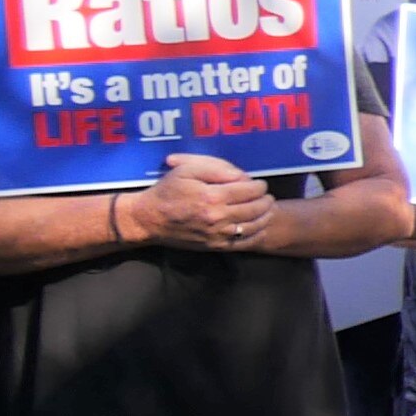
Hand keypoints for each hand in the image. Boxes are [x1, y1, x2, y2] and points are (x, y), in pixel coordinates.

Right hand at [135, 155, 274, 250]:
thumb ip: (216, 168)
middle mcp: (218, 217)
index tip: (260, 184)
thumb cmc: (167, 191)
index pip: (250, 190)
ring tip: (267, 209)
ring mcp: (218, 234)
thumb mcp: (186, 170)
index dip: (259, 186)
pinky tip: (260, 226)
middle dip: (265, 200)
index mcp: (212, 196)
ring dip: (266, 216)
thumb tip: (242, 176)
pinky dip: (258, 234)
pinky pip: (245, 243)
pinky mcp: (215, 246)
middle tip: (266, 195)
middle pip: (256, 208)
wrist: (148, 220)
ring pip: (255, 226)